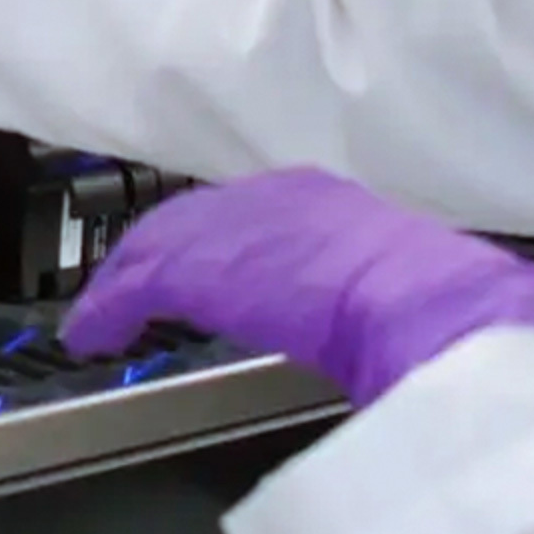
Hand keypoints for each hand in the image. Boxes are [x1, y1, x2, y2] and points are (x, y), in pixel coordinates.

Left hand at [62, 168, 533, 407]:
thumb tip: (383, 323)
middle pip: (191, 219)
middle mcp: (272, 197)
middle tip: (128, 288)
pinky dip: (109, 310)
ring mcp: (232, 228)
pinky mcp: (199, 267)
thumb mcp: (401, 286)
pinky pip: (137, 285)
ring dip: (124, 283)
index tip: (196, 268)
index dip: (211, 242)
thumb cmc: (440, 308)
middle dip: (156, 252)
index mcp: (324, 199)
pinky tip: (93, 335)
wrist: (432, 310)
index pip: (245, 213)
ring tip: (101, 317)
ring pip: (157, 246)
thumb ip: (373, 291)